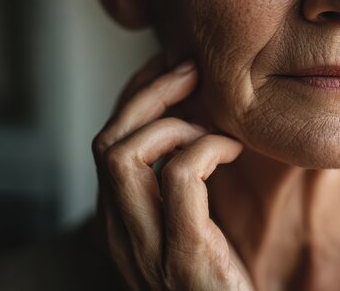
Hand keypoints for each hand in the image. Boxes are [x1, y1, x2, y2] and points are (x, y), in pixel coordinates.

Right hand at [92, 56, 253, 289]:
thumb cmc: (223, 279)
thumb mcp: (192, 225)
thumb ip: (180, 185)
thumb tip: (194, 120)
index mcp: (121, 222)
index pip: (106, 145)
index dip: (133, 99)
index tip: (167, 69)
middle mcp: (120, 234)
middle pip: (107, 143)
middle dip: (146, 94)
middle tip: (188, 71)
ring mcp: (146, 249)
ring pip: (124, 155)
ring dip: (171, 122)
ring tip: (211, 125)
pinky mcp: (183, 256)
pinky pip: (181, 177)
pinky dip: (207, 148)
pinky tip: (232, 150)